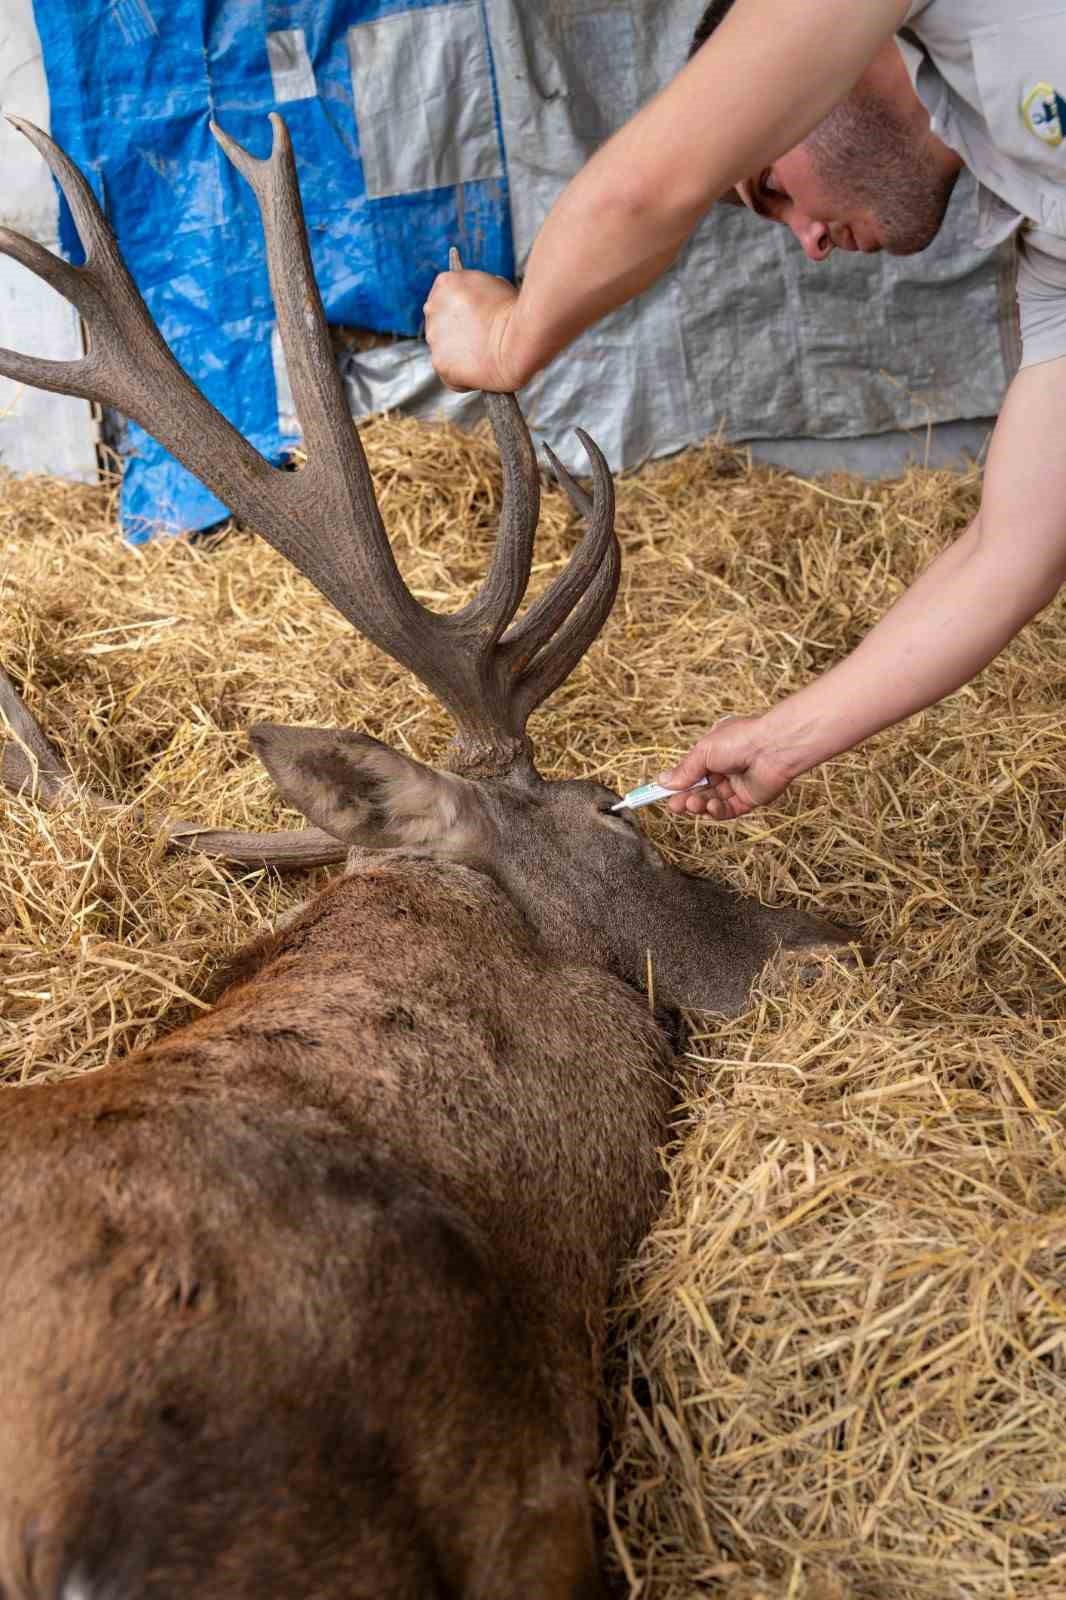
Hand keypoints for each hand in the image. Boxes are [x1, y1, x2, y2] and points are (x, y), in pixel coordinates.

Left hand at [424, 269, 521, 391]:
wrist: (518, 343)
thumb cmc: (515, 315)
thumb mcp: (495, 286)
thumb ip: (476, 293)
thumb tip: (477, 303)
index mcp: (446, 283)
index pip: (444, 298)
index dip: (462, 312)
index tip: (476, 320)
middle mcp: (433, 308)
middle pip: (439, 323)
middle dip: (458, 333)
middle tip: (481, 339)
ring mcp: (434, 337)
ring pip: (443, 349)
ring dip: (459, 355)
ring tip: (484, 355)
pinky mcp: (439, 363)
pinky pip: (448, 373)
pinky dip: (462, 377)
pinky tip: (480, 370)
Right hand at [657, 715, 793, 818]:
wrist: (773, 747)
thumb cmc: (739, 740)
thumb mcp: (703, 752)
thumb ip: (684, 771)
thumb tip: (662, 782)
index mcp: (714, 752)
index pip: (690, 772)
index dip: (676, 783)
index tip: (659, 793)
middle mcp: (725, 769)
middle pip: (699, 790)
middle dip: (685, 798)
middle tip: (674, 805)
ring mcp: (737, 785)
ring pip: (711, 801)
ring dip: (699, 805)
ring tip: (691, 804)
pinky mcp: (749, 799)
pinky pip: (728, 810)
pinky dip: (716, 810)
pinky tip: (711, 805)